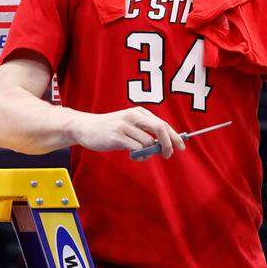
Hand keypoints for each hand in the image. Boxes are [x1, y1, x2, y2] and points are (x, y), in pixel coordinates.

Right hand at [68, 107, 186, 159]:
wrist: (84, 127)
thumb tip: (164, 145)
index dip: (174, 136)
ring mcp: (124, 126)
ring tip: (140, 155)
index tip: (181, 147)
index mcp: (138, 112)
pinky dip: (139, 155)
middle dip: (168, 144)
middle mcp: (132, 116)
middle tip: (168, 155)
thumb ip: (144, 131)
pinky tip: (132, 155)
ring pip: (148, 142)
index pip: (162, 124)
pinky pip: (137, 149)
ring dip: (148, 153)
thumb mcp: (128, 124)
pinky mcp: (117, 136)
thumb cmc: (109, 128)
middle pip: (160, 129)